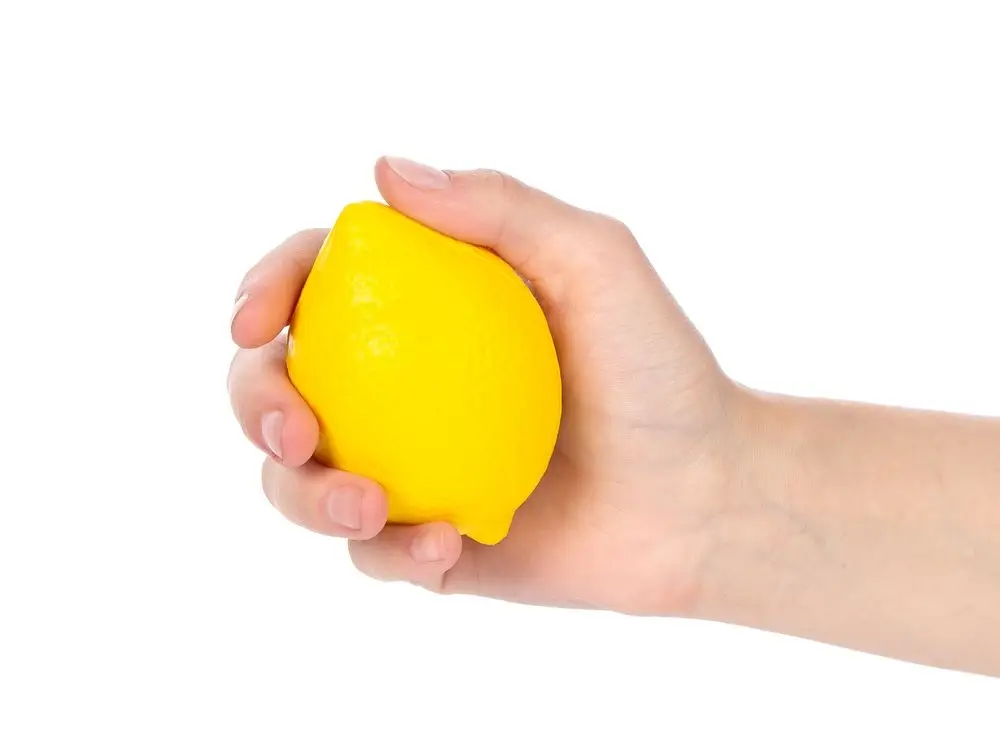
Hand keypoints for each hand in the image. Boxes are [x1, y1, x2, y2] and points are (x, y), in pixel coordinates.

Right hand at [228, 156, 743, 615]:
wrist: (703, 498)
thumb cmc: (657, 372)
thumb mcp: (596, 263)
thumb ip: (501, 208)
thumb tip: (383, 171)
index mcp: (424, 312)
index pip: (314, 287)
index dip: (263, 292)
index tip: (254, 321)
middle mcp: (401, 388)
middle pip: (277, 387)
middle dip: (255, 405)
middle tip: (295, 430)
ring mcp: (409, 469)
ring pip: (299, 483)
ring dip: (305, 498)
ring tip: (369, 507)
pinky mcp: (426, 544)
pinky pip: (372, 556)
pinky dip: (391, 554)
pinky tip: (447, 546)